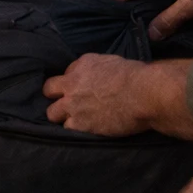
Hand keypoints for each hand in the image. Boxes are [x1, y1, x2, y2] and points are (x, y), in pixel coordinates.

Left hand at [43, 55, 192, 140]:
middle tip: (67, 103)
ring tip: (75, 119)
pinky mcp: (79, 124)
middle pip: (48, 90)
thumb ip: (100, 69)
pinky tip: (84, 129)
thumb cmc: (137, 77)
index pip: (67, 72)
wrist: (144, 95)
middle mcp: (72, 83)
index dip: (73, 81)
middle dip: (56, 96)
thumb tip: (101, 77)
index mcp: (83, 64)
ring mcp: (73, 105)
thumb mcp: (115, 62)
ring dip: (62, 115)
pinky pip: (67, 129)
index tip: (81, 87)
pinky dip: (75, 129)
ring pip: (52, 113)